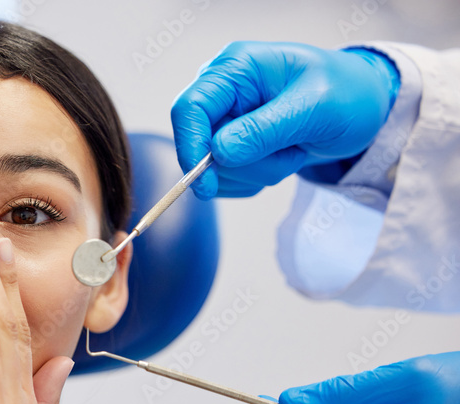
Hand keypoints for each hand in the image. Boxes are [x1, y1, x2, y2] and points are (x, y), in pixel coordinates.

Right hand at [171, 41, 399, 198]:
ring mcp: (227, 119)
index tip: (205, 182)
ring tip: (293, 151)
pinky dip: (255, 180)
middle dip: (242, 164)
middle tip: (288, 156)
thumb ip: (264, 130)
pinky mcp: (233, 144)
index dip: (191, 146)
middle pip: (201, 144)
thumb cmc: (348, 93)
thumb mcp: (314, 109)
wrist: (367, 107)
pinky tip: (283, 158)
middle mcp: (224, 92)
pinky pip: (227, 179)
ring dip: (255, 173)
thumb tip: (218, 153)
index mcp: (237, 68)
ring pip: (214, 168)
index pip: (190, 108)